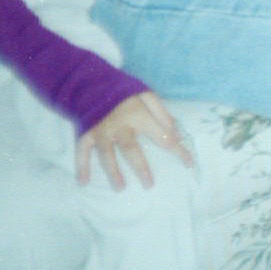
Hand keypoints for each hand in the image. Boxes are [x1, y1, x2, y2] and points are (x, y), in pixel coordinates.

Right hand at [77, 92, 193, 190]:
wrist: (89, 81)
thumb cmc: (122, 90)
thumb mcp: (146, 94)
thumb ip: (161, 113)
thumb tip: (175, 132)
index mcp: (138, 115)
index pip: (162, 136)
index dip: (177, 150)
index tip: (189, 163)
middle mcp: (119, 126)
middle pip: (131, 150)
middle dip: (141, 168)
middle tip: (149, 185)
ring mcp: (100, 131)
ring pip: (107, 155)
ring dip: (113, 172)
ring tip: (120, 188)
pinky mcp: (84, 134)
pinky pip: (82, 153)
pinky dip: (81, 167)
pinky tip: (83, 182)